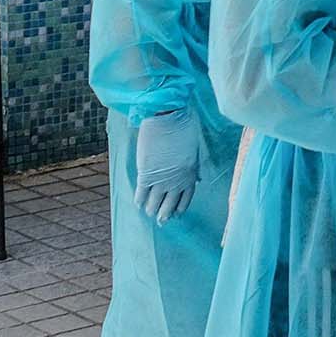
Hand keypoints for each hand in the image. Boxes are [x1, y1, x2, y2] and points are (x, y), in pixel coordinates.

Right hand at [133, 109, 200, 223]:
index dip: (180, 207)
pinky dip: (139, 200)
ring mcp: (161, 179)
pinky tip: (138, 204)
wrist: (167, 117)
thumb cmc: (183, 127)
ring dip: (152, 210)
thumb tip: (197, 178)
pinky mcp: (146, 174)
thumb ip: (193, 166)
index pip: (186, 198)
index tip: (176, 213)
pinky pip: (142, 194)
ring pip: (155, 203)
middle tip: (161, 220)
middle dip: (165, 214)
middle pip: (170, 204)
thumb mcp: (193, 149)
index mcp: (189, 174)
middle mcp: (176, 181)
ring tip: (149, 213)